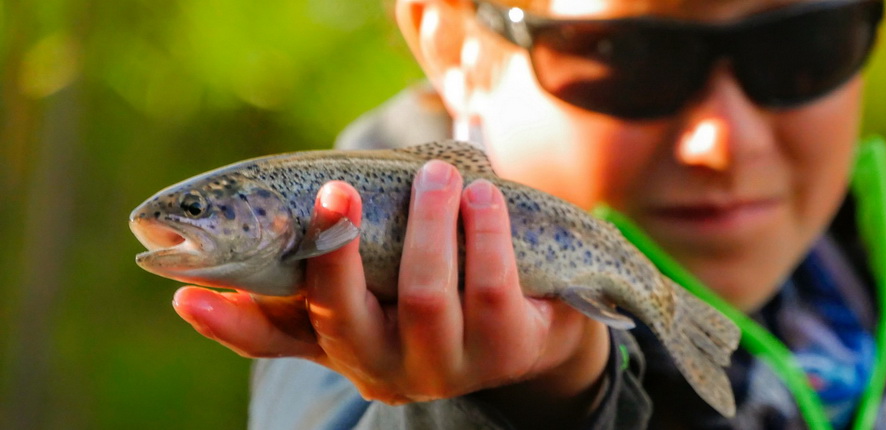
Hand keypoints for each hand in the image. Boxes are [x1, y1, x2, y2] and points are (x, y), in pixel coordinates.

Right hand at [171, 161, 609, 426]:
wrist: (535, 324)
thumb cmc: (439, 288)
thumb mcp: (377, 286)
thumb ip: (324, 271)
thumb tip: (247, 243)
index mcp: (344, 345)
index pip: (275, 341)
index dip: (231, 322)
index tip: (187, 294)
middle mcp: (386, 367)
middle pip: (343, 317)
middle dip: (335, 251)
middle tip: (334, 187)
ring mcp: (448, 366)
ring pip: (425, 297)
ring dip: (427, 225)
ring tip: (436, 174)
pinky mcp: (508, 350)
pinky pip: (490, 289)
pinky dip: (484, 233)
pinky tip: (482, 195)